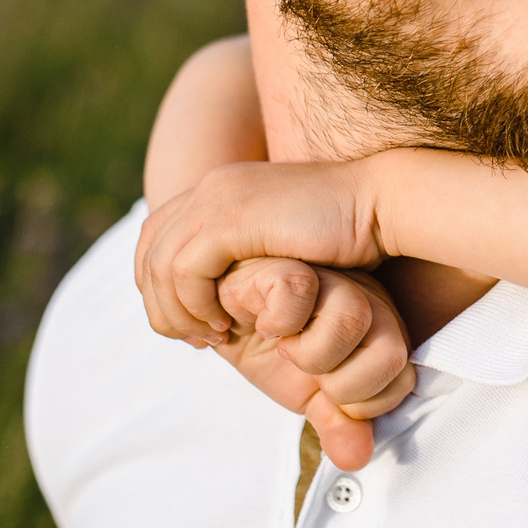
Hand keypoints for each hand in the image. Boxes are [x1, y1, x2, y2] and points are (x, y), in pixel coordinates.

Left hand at [137, 159, 391, 345]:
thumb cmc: (345, 233)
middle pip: (148, 254)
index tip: (196, 325)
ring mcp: (218, 198)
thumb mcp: (279, 243)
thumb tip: (221, 289)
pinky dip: (195, 306)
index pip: (156, 240)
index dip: (162, 289)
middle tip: (196, 341)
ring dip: (178, 312)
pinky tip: (226, 324)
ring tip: (213, 338)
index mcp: (218, 187)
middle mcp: (210, 186)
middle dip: (162, 306)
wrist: (379, 204)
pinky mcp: (231, 218)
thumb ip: (247, 256)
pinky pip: (185, 272)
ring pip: (159, 267)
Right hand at [213, 261, 414, 469]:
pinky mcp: (284, 264)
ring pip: (352, 317)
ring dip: (309, 352)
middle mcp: (363, 300)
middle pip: (390, 351)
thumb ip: (336, 422)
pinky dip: (276, 320)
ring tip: (283, 347)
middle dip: (342, 383)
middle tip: (308, 372)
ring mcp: (328, 280)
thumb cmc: (273, 347)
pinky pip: (299, 289)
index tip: (327, 394)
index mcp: (377, 331)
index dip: (364, 403)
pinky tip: (262, 324)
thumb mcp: (306, 392)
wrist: (223, 314)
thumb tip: (356, 459)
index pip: (402, 378)